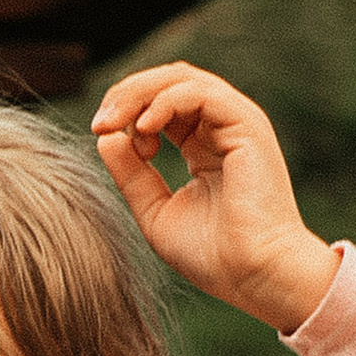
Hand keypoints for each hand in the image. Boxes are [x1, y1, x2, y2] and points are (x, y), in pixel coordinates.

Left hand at [91, 66, 338, 333]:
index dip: (125, 110)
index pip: (159, 102)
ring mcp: (236, 122)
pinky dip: (166, 103)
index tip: (101, 135)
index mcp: (201, 145)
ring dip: (140, 94)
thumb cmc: (213, 256)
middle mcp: (220, 127)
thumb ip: (131, 175)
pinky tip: (144, 128)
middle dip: (126, 93)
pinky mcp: (247, 125)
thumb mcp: (156, 211)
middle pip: (168, 81)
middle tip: (100, 122)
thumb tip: (105, 137)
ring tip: (115, 122)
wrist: (255, 276)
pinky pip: (201, 93)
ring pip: (182, 79)